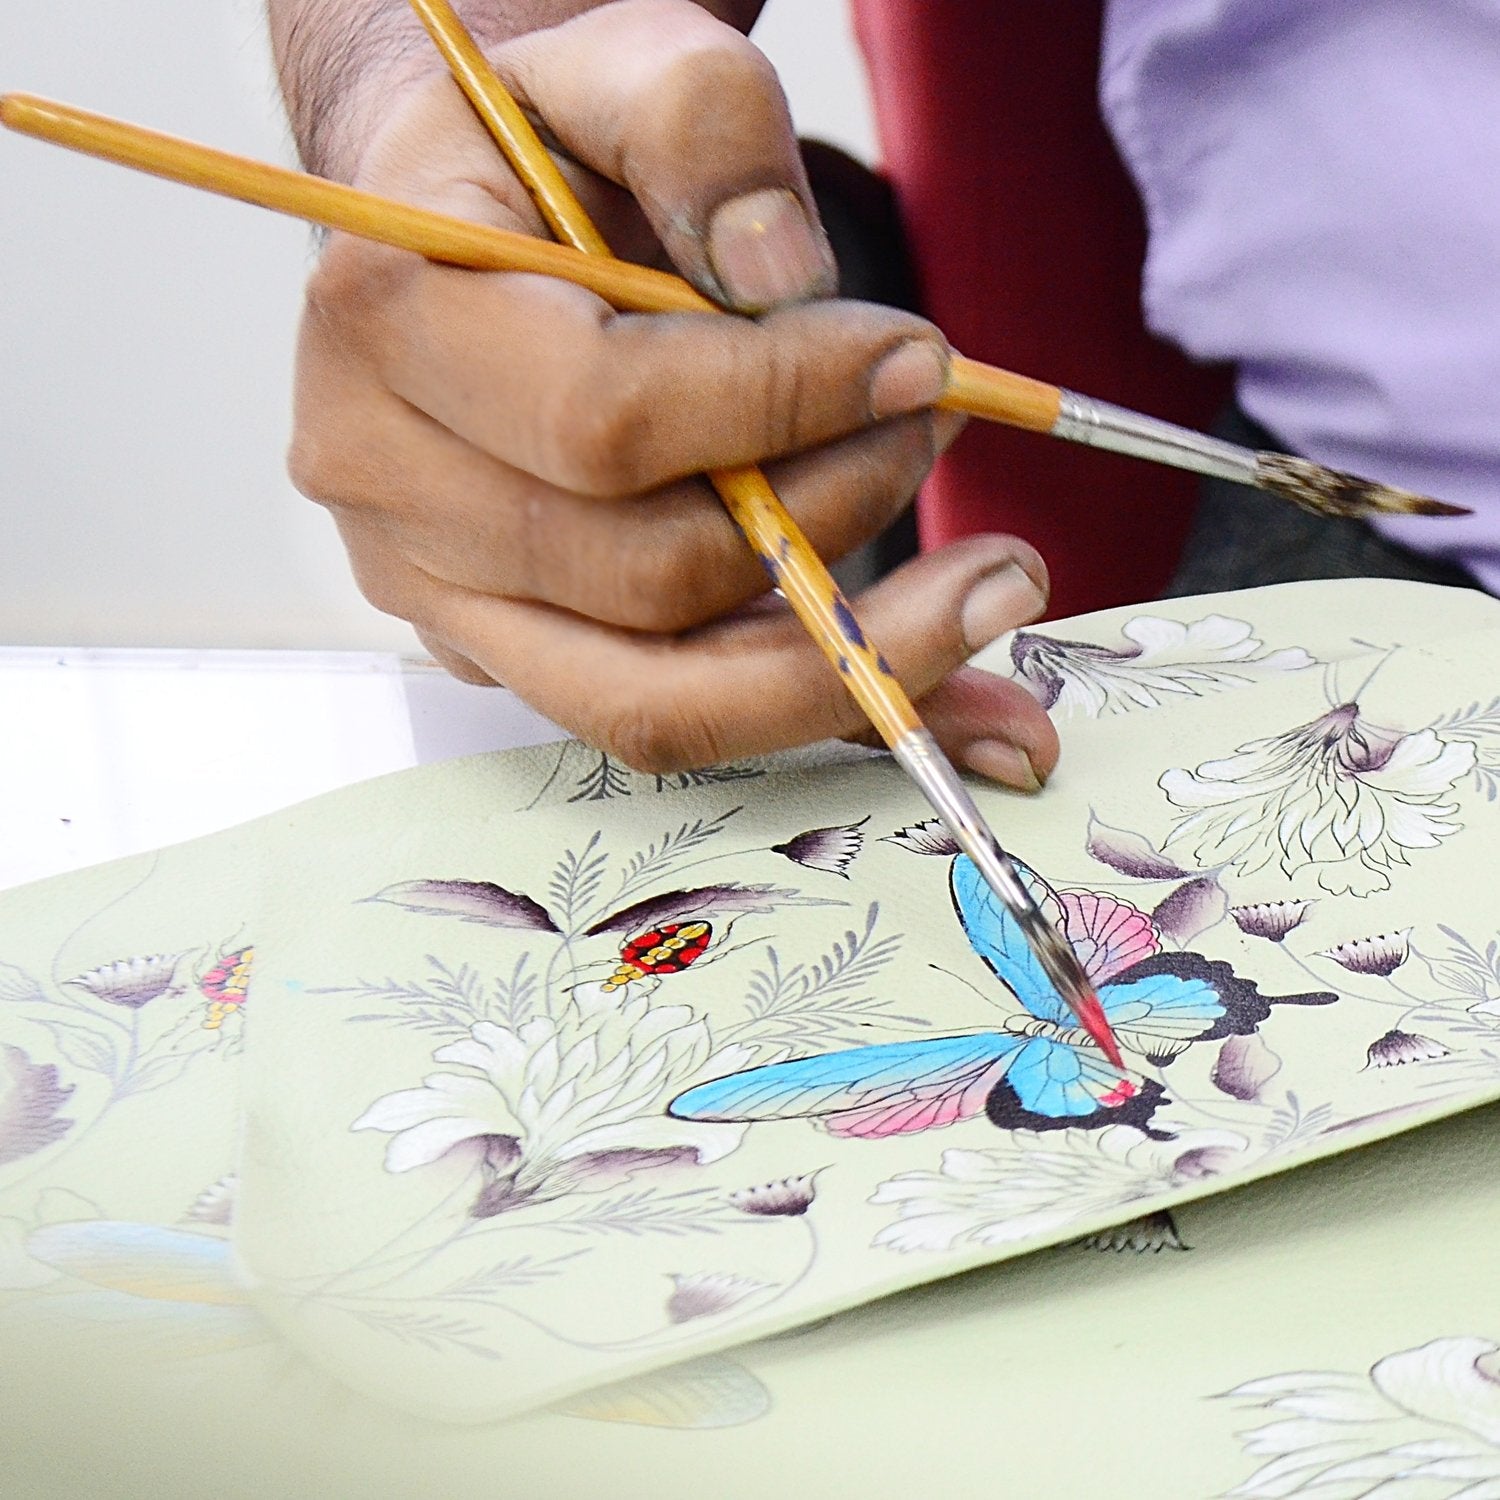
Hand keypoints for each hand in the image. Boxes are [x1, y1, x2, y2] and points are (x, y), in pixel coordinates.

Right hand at [276, 0, 1058, 785]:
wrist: (467, 232)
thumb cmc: (543, 150)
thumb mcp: (616, 62)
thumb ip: (699, 123)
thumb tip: (785, 281)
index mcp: (392, 325)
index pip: (606, 419)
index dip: (785, 404)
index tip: (919, 362)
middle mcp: (393, 492)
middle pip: (647, 581)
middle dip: (834, 518)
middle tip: (937, 433)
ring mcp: (444, 596)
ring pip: (661, 701)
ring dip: (850, 655)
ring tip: (986, 588)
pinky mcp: (511, 653)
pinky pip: (676, 719)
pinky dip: (821, 714)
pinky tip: (958, 709)